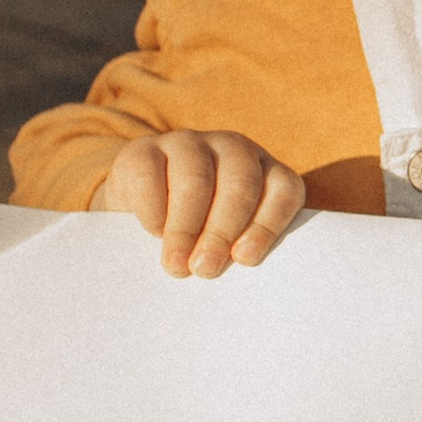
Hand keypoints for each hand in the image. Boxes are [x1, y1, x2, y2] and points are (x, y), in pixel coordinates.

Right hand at [94, 130, 305, 278]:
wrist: (139, 204)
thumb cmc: (197, 232)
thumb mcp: (224, 238)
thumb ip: (238, 250)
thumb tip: (236, 277)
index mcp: (265, 171)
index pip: (283, 190)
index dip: (268, 225)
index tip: (245, 259)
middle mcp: (233, 150)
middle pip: (240, 186)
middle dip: (222, 232)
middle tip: (205, 269)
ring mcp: (189, 144)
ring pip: (196, 180)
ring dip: (186, 227)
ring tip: (177, 264)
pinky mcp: (144, 149)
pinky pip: (152, 176)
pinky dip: (155, 210)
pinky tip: (154, 233)